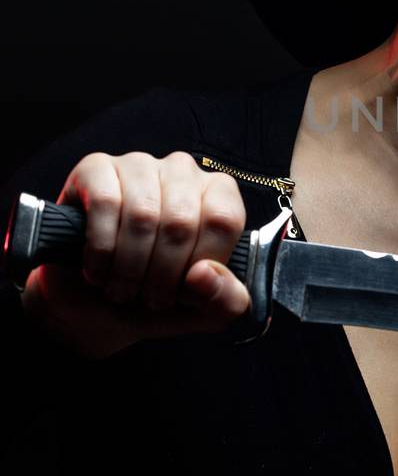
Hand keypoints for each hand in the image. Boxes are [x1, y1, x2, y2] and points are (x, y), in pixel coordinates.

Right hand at [20, 150, 251, 360]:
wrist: (96, 305)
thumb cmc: (156, 296)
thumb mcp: (204, 310)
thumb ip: (225, 299)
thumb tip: (204, 274)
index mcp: (219, 194)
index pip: (223, 220)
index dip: (201, 265)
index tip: (184, 291)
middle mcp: (182, 171)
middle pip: (182, 221)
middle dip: (162, 275)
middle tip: (150, 299)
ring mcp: (139, 165)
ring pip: (143, 215)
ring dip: (129, 267)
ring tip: (122, 290)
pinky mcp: (96, 168)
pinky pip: (105, 203)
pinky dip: (101, 248)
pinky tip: (98, 269)